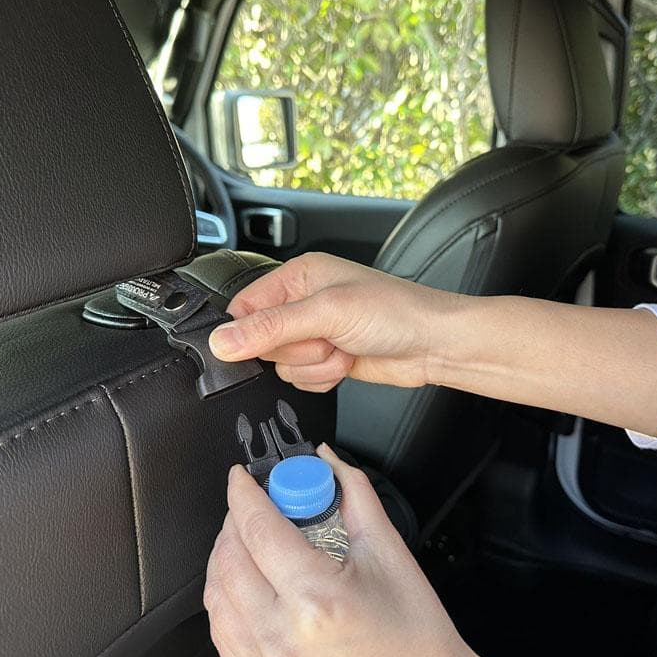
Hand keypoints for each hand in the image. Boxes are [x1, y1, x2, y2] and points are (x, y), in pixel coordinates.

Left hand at [203, 444, 518, 656]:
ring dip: (224, 561)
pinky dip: (226, 604)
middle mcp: (283, 640)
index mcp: (318, 601)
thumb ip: (354, 497)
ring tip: (247, 544)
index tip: (240, 478)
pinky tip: (246, 588)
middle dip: (232, 523)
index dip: (243, 494)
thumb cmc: (416, 638)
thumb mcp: (390, 555)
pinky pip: (223, 638)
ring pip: (216, 600)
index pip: (258, 530)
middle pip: (227, 562)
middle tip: (252, 507)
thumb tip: (328, 461)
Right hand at [209, 253, 461, 391]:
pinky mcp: (327, 359)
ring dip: (315, 367)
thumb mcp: (328, 313)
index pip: (243, 309)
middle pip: (262, 343)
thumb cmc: (396, 312)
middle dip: (297, 350)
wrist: (435, 344)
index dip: (250, 333)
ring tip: (344, 349)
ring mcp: (315, 334)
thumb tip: (222, 340)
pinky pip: (302, 381)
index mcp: (298, 276)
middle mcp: (302, 302)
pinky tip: (348, 363)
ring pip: (283, 367)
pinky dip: (324, 379)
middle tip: (328, 338)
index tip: (271, 344)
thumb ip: (271, 328)